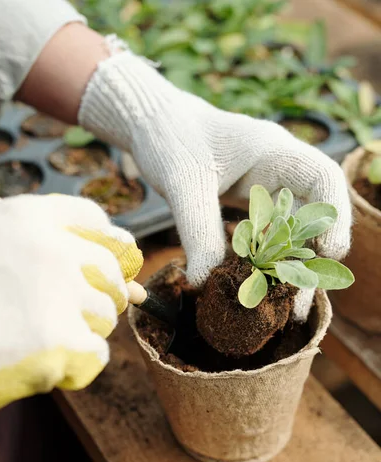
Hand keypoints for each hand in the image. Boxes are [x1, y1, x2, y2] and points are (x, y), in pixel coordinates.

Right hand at [0, 193, 141, 410]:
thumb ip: (49, 252)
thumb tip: (131, 281)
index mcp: (26, 216)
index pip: (93, 220)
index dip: (105, 245)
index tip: (102, 264)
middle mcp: (50, 246)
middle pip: (109, 271)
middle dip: (92, 295)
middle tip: (54, 313)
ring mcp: (58, 293)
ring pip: (105, 315)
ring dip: (77, 331)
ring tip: (30, 337)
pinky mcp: (61, 341)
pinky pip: (95, 355)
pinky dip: (73, 365)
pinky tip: (34, 361)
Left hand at [79, 36, 351, 319]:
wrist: (153, 124)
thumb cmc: (169, 138)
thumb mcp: (182, 185)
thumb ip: (198, 231)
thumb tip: (205, 283)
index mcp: (273, 151)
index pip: (323, 179)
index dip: (334, 217)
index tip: (327, 253)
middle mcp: (279, 171)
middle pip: (313, 217)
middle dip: (310, 261)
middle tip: (301, 306)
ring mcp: (267, 187)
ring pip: (293, 232)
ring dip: (291, 269)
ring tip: (289, 311)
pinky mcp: (251, 203)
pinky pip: (269, 236)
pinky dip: (267, 262)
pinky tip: (262, 289)